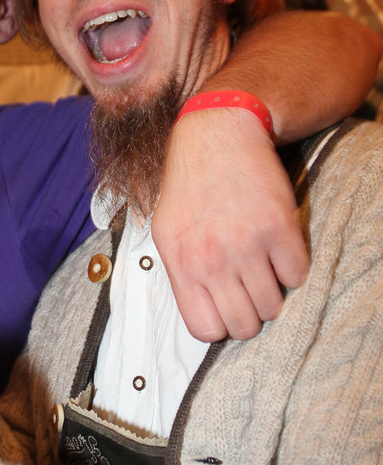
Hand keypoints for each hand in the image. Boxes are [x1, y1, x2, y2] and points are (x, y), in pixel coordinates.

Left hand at [151, 108, 308, 340]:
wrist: (216, 135)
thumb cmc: (190, 185)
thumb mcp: (166, 232)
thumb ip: (180, 274)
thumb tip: (202, 312)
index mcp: (179, 264)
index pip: (204, 329)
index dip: (220, 324)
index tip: (227, 307)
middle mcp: (210, 259)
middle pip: (243, 325)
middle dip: (250, 313)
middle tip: (250, 290)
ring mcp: (245, 245)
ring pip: (272, 306)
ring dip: (273, 292)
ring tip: (264, 268)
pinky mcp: (278, 227)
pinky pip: (297, 275)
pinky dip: (292, 268)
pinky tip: (278, 248)